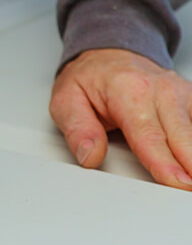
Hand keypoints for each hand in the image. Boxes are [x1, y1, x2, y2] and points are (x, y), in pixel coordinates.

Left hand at [50, 48, 191, 189]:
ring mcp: (181, 93)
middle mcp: (161, 90)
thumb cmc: (89, 78)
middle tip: (190, 189)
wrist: (107, 55)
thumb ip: (78, 130)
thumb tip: (90, 155)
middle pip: (182, 136)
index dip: (164, 162)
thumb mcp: (66, 100)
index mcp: (128, 91)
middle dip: (191, 165)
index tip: (176, 182)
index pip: (148, 134)